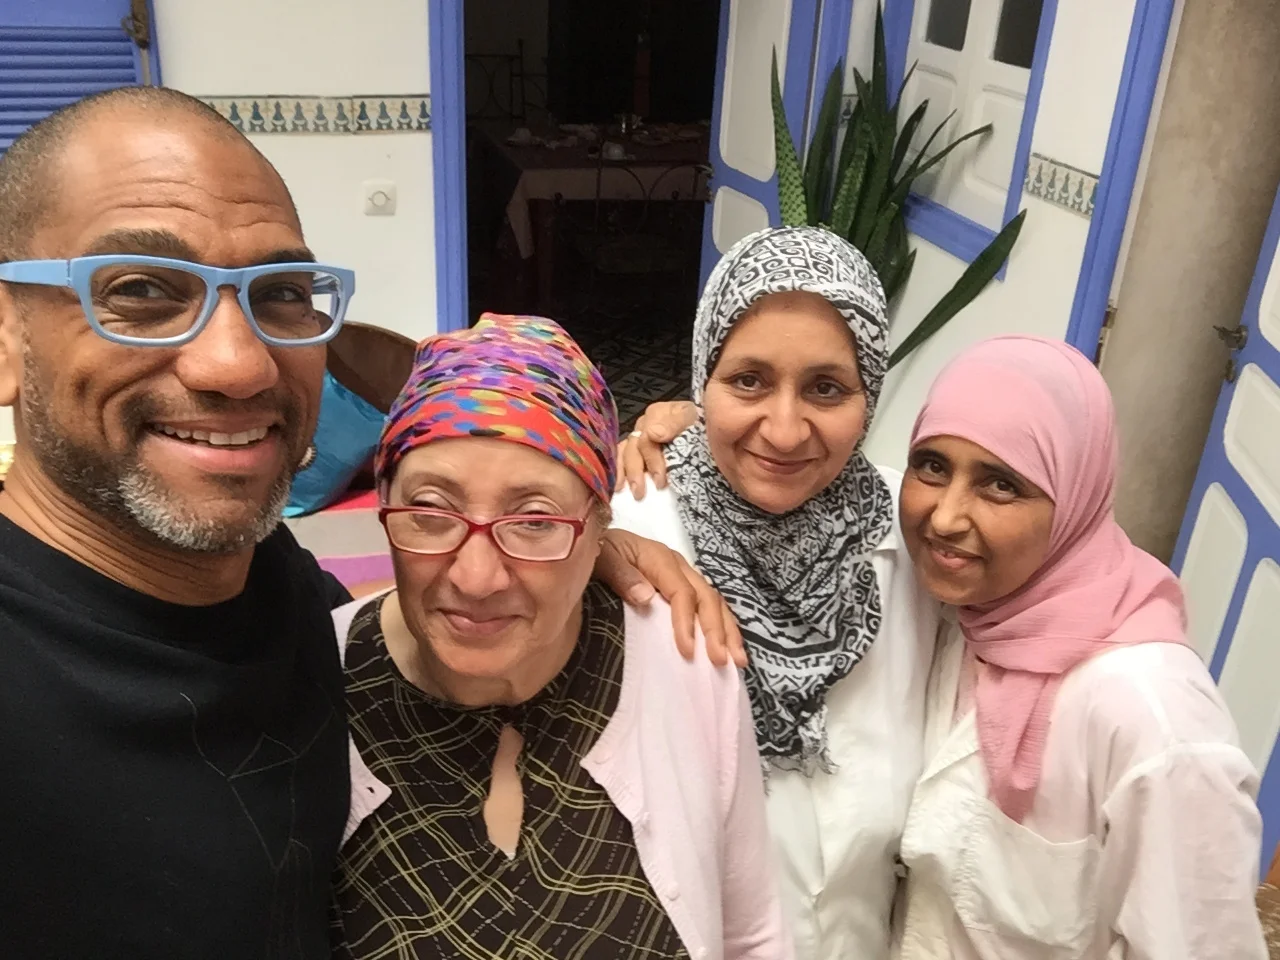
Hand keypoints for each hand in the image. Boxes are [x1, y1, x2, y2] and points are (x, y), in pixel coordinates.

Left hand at [595, 529, 746, 667]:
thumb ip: (620, 574)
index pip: (682, 592)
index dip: (686, 622)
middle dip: (716, 630)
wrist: (590, 541)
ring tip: (737, 661)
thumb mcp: (601, 557)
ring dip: (728, 631)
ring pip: (714, 602)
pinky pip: (707, 607)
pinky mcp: (681, 588)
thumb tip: (647, 597)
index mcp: (659, 558)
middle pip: (706, 597)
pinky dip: (721, 627)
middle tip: (721, 661)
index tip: (687, 651)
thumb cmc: (596, 551)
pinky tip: (727, 648)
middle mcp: (677, 566)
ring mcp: (682, 577)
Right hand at [615, 400, 698, 498]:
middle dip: (636, 471)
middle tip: (641, 492)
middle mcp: (644, 424)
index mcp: (657, 414)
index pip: (647, 437)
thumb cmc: (700, 426)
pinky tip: (618, 487)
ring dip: (625, 473)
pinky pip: (621, 458)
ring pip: (624, 453)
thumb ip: (674, 424)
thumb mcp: (692, 419)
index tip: (660, 481)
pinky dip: (618, 471)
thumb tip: (653, 434)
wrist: (710, 431)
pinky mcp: (636, 449)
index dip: (652, 460)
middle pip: (634, 447)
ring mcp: (639, 437)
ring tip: (626, 491)